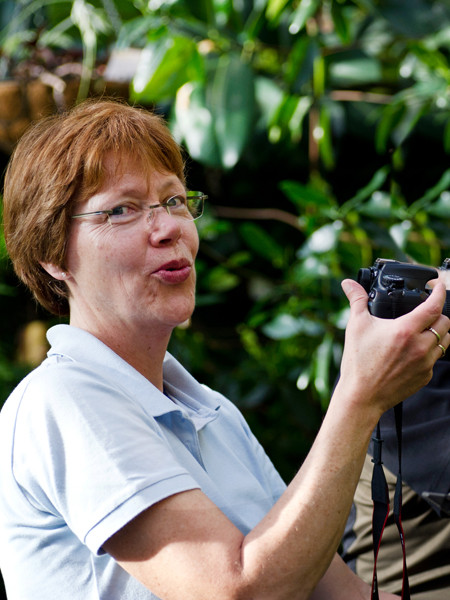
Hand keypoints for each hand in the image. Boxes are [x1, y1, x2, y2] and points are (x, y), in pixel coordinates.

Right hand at [337, 278, 449, 416]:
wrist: (362, 396)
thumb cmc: (358, 362)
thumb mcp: (356, 326)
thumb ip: (356, 300)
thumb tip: (349, 283)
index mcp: (405, 330)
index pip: (434, 305)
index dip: (439, 292)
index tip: (436, 286)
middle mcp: (420, 346)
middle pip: (445, 322)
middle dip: (438, 313)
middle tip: (425, 311)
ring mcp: (425, 362)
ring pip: (445, 341)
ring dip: (438, 332)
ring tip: (422, 331)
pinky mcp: (425, 376)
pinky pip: (436, 359)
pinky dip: (429, 351)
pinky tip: (413, 351)